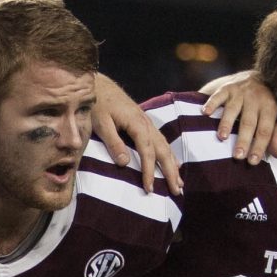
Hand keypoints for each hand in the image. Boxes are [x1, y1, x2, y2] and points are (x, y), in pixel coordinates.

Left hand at [92, 74, 180, 195]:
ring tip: (179, 183)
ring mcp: (147, 123)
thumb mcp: (101, 123)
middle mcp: (146, 124)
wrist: (99, 85)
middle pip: (163, 150)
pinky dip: (169, 155)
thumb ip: (113, 142)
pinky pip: (161, 142)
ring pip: (165, 146)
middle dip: (170, 172)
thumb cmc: (97, 104)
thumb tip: (125, 163)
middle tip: (177, 191)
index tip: (149, 188)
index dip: (149, 171)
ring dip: (173, 165)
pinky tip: (174, 164)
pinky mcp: (144, 124)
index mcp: (137, 124)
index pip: (147, 151)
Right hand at [200, 69, 276, 161]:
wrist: (257, 76)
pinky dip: (211, 103)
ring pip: (233, 109)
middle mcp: (255, 99)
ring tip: (221, 137)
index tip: (252, 161)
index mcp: (270, 107)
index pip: (265, 130)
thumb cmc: (266, 104)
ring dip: (226, 123)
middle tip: (237, 156)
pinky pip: (218, 95)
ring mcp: (240, 92)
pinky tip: (205, 113)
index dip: (259, 146)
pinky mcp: (227, 87)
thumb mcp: (276, 118)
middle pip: (249, 122)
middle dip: (243, 139)